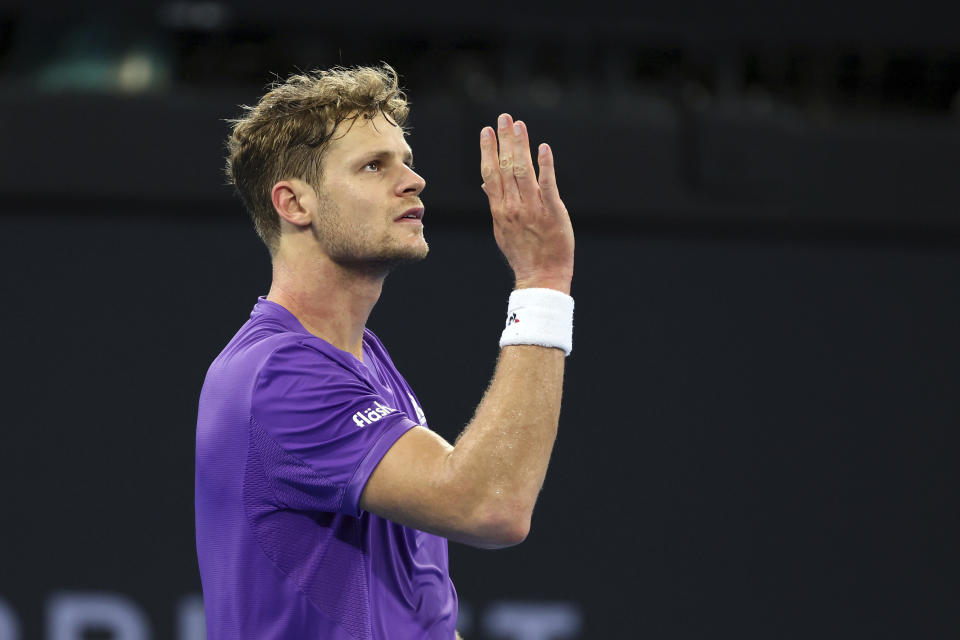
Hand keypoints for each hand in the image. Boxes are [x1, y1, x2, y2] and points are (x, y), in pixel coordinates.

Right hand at [480, 113, 573, 293]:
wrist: (540, 275)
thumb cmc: (522, 253)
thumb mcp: (502, 230)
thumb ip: (496, 204)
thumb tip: (486, 184)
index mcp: (499, 210)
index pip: (491, 174)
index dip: (488, 150)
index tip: (486, 131)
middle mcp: (513, 207)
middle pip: (506, 167)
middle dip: (504, 140)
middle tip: (503, 118)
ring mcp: (532, 209)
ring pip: (524, 171)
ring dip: (521, 146)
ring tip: (519, 125)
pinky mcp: (552, 212)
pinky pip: (548, 185)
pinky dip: (545, 165)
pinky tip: (543, 148)